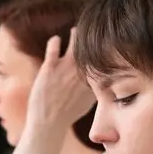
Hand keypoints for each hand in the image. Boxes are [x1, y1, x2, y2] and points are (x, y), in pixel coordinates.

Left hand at [19, 31, 95, 153]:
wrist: (48, 122)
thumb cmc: (67, 114)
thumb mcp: (89, 101)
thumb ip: (97, 87)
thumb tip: (103, 80)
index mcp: (95, 78)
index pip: (103, 57)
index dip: (104, 49)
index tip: (104, 43)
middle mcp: (83, 70)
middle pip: (92, 45)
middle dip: (93, 36)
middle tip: (92, 31)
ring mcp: (67, 67)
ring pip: (75, 40)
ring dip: (76, 34)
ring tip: (76, 31)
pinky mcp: (50, 66)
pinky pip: (54, 45)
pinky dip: (55, 41)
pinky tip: (55, 40)